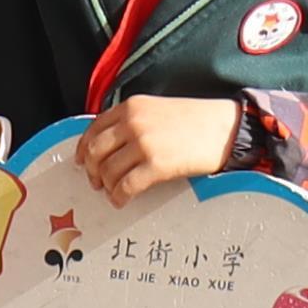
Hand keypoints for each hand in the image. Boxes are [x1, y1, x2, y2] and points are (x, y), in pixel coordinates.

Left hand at [83, 90, 243, 203]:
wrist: (225, 127)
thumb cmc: (196, 120)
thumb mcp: (158, 109)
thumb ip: (134, 121)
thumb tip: (112, 146)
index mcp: (132, 107)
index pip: (93, 128)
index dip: (84, 148)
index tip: (82, 161)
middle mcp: (133, 123)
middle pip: (95, 151)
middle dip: (92, 170)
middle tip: (96, 181)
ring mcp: (144, 144)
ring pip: (108, 170)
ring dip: (106, 185)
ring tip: (113, 191)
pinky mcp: (156, 165)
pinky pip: (125, 186)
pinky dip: (119, 197)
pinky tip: (122, 201)